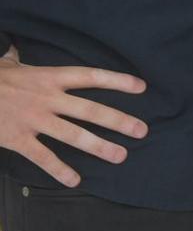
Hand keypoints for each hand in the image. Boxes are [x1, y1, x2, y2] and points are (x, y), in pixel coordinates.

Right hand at [0, 53, 147, 186]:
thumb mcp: (10, 64)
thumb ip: (22, 60)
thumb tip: (17, 50)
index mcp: (49, 77)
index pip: (90, 76)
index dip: (116, 81)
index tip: (141, 87)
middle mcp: (47, 98)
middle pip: (90, 110)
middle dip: (118, 120)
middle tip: (142, 130)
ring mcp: (34, 120)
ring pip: (73, 135)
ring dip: (99, 146)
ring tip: (120, 155)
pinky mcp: (18, 139)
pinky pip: (43, 157)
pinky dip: (59, 169)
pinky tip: (75, 180)